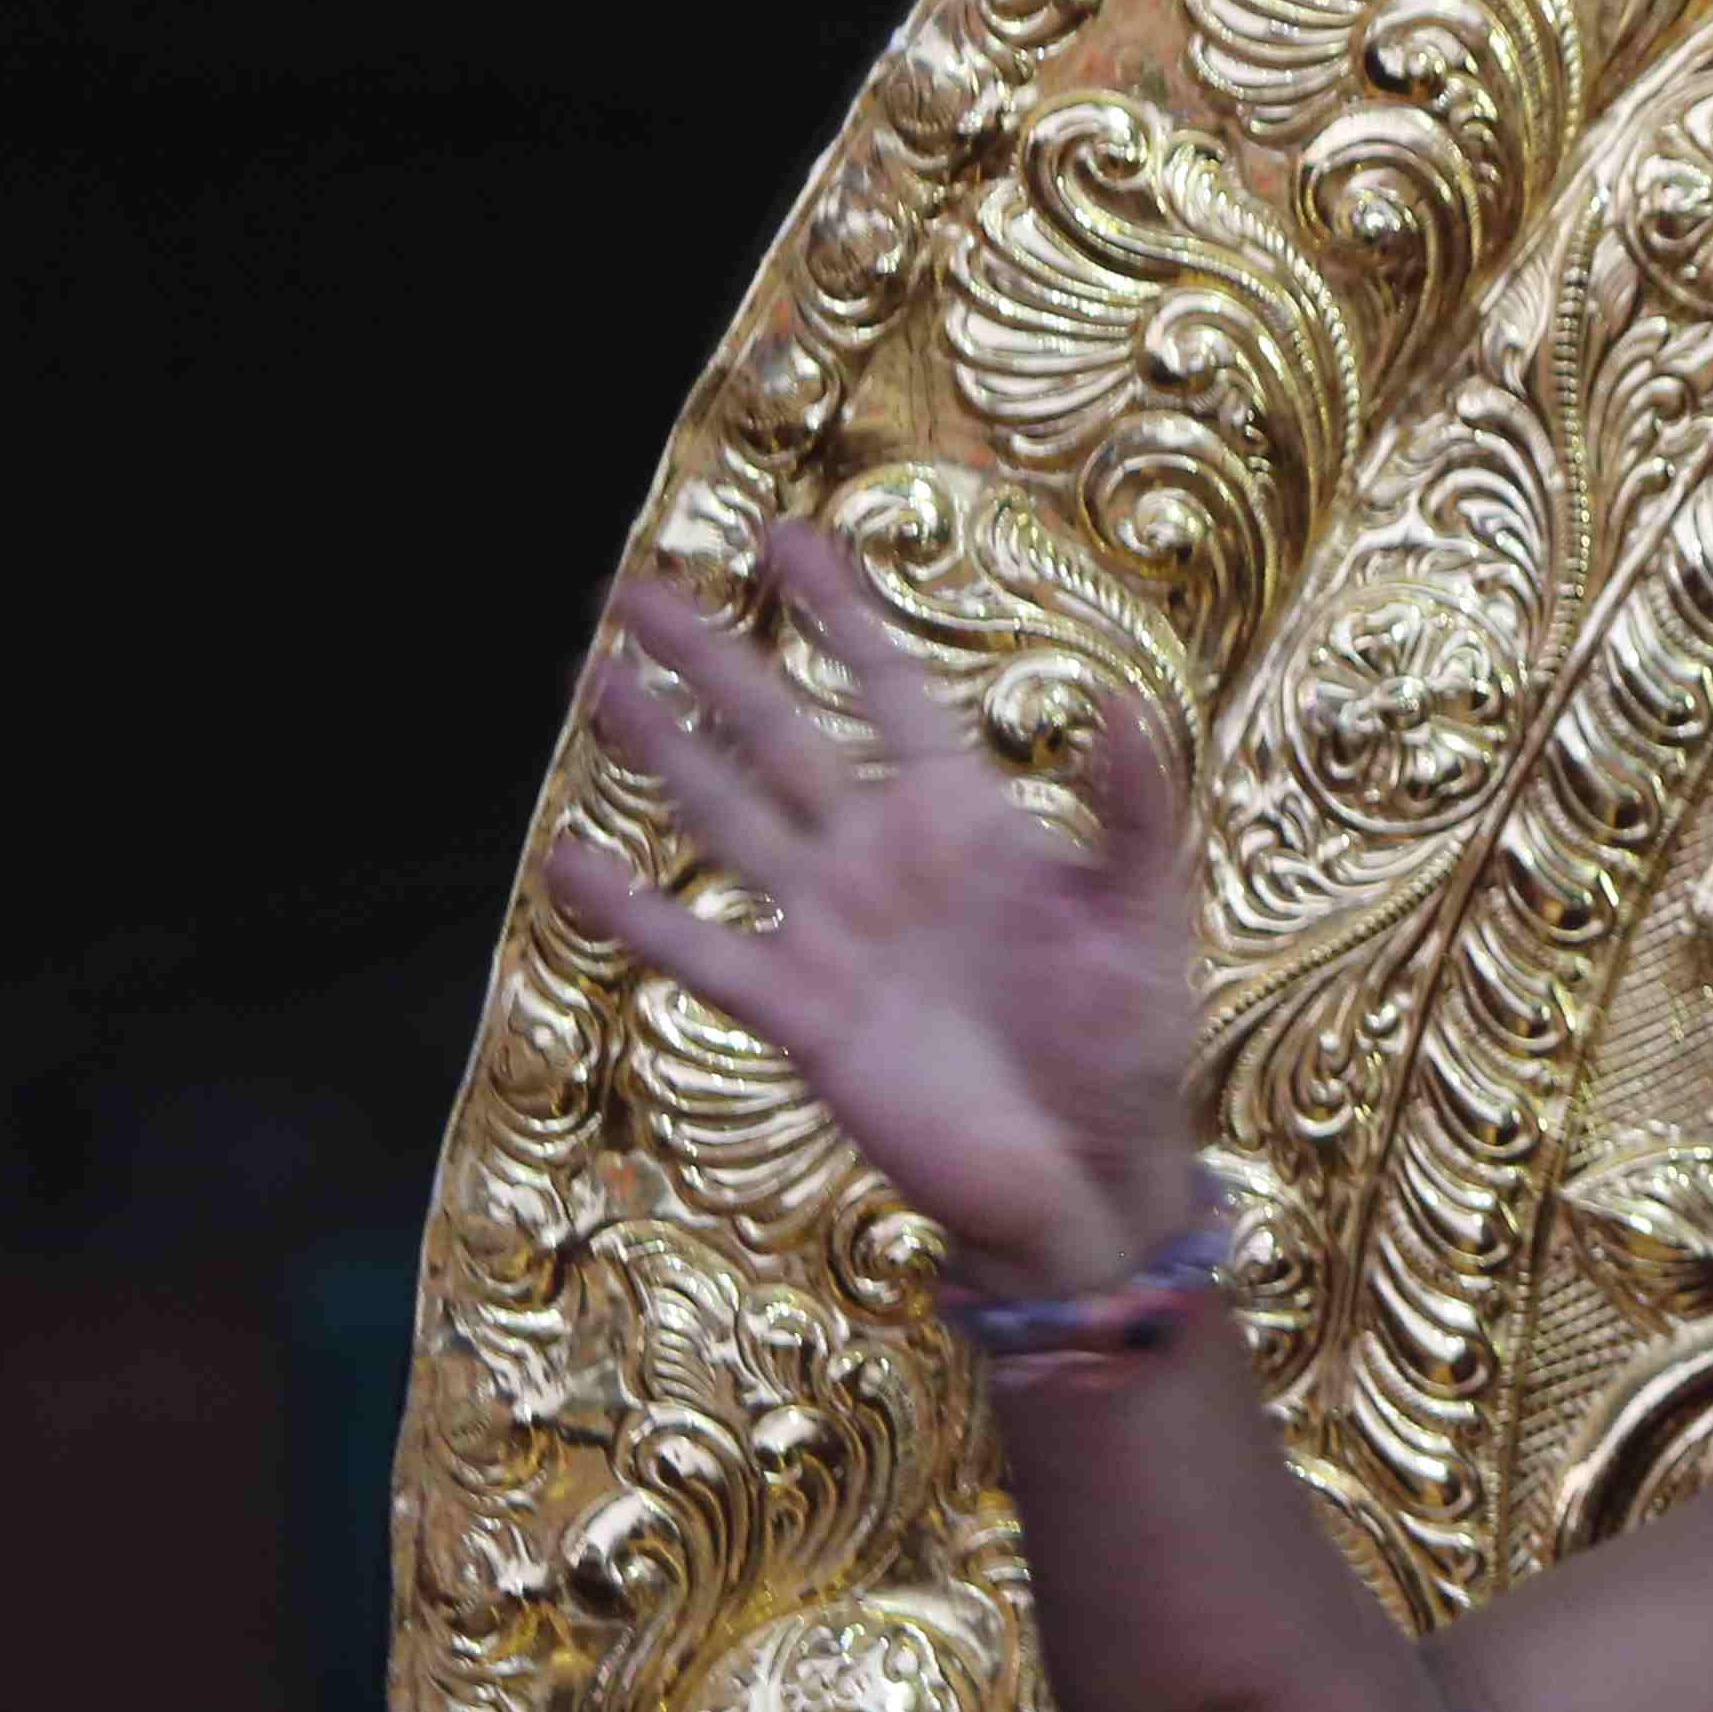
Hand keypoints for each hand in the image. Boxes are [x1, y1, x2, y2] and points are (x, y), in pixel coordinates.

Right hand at [541, 517, 1201, 1296]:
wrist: (1088, 1173)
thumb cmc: (1128, 1043)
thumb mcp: (1145, 915)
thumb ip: (1134, 810)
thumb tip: (1124, 702)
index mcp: (968, 819)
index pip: (890, 691)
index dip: (841, 617)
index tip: (787, 538)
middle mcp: (885, 858)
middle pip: (781, 736)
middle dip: (714, 661)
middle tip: (634, 589)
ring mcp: (834, 930)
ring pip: (729, 818)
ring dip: (664, 752)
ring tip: (594, 682)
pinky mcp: (802, 1013)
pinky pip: (704, 952)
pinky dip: (636, 911)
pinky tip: (567, 861)